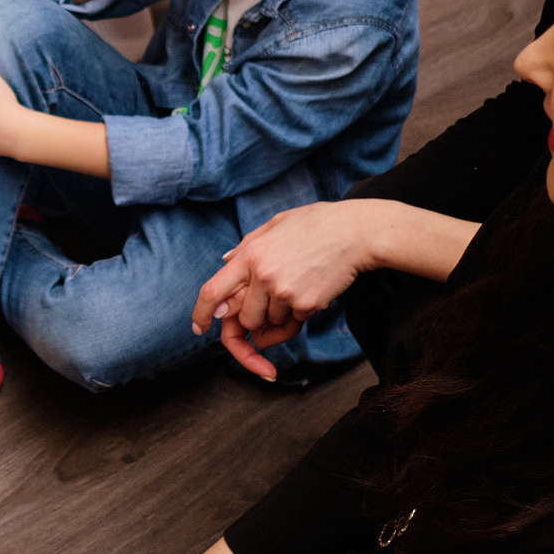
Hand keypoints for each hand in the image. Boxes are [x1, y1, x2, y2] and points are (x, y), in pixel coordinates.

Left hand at [191, 199, 376, 380]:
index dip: (201, 314)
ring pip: (270, 322)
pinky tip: (314, 287)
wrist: (354, 233)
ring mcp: (284, 292)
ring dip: (280, 313)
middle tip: (274, 299)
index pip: (212, 292)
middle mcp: (262, 276)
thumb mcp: (273, 226)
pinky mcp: (306, 305)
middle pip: (245, 318)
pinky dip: (301, 313)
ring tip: (299, 282)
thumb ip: (246, 247)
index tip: (199, 327)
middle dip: (255, 317)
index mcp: (249, 254)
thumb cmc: (315, 225)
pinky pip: (295, 322)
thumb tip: (224, 262)